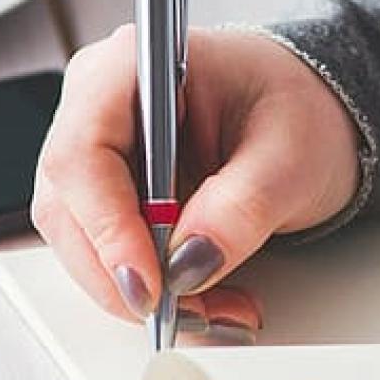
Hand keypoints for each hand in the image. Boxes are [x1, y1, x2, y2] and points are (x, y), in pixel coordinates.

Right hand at [31, 25, 361, 325]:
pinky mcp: (110, 195)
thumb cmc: (297, 108)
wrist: (309, 117)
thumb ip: (241, 207)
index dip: (107, 226)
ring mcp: (98, 153)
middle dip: (126, 275)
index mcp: (132, 66)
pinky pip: (106, 254)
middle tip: (191, 313)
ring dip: (142, 292)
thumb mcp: (289, 157)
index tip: (148, 283)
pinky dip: (152, 288)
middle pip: (70, 207)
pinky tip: (203, 299)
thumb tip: (189, 263)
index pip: (84, 153)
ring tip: (216, 311)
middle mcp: (98, 106)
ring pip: (82, 242)